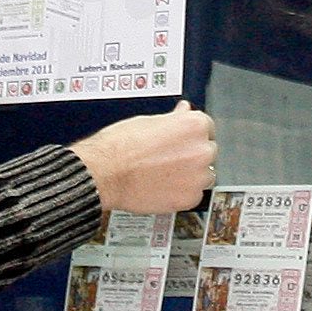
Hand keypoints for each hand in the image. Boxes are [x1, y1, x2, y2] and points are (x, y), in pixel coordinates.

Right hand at [73, 104, 216, 216]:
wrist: (104, 173)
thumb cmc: (120, 146)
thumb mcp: (148, 121)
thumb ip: (174, 119)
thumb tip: (183, 111)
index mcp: (194, 125)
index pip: (206, 127)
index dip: (191, 135)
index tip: (182, 141)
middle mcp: (202, 150)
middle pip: (207, 151)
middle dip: (192, 154)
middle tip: (170, 159)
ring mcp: (198, 176)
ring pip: (204, 175)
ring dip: (191, 174)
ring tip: (165, 174)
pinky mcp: (190, 198)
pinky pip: (195, 194)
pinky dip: (183, 192)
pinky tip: (164, 186)